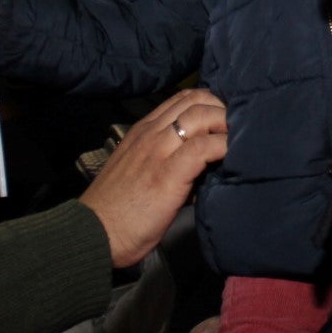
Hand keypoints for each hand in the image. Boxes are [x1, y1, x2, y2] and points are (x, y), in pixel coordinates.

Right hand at [82, 89, 227, 267]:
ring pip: (200, 116)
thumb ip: (165, 158)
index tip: (224, 119)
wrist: (94, 233)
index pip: (181, 99)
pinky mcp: (167, 174)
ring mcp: (157, 151)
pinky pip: (202, 147)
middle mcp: (150, 134)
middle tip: (237, 129)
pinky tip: (230, 156)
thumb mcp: (138, 170)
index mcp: (142, 131)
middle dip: (222, 108)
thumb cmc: (118, 210)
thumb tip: (201, 162)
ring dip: (225, 124)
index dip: (209, 102)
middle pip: (195, 100)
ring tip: (237, 141)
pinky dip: (222, 147)